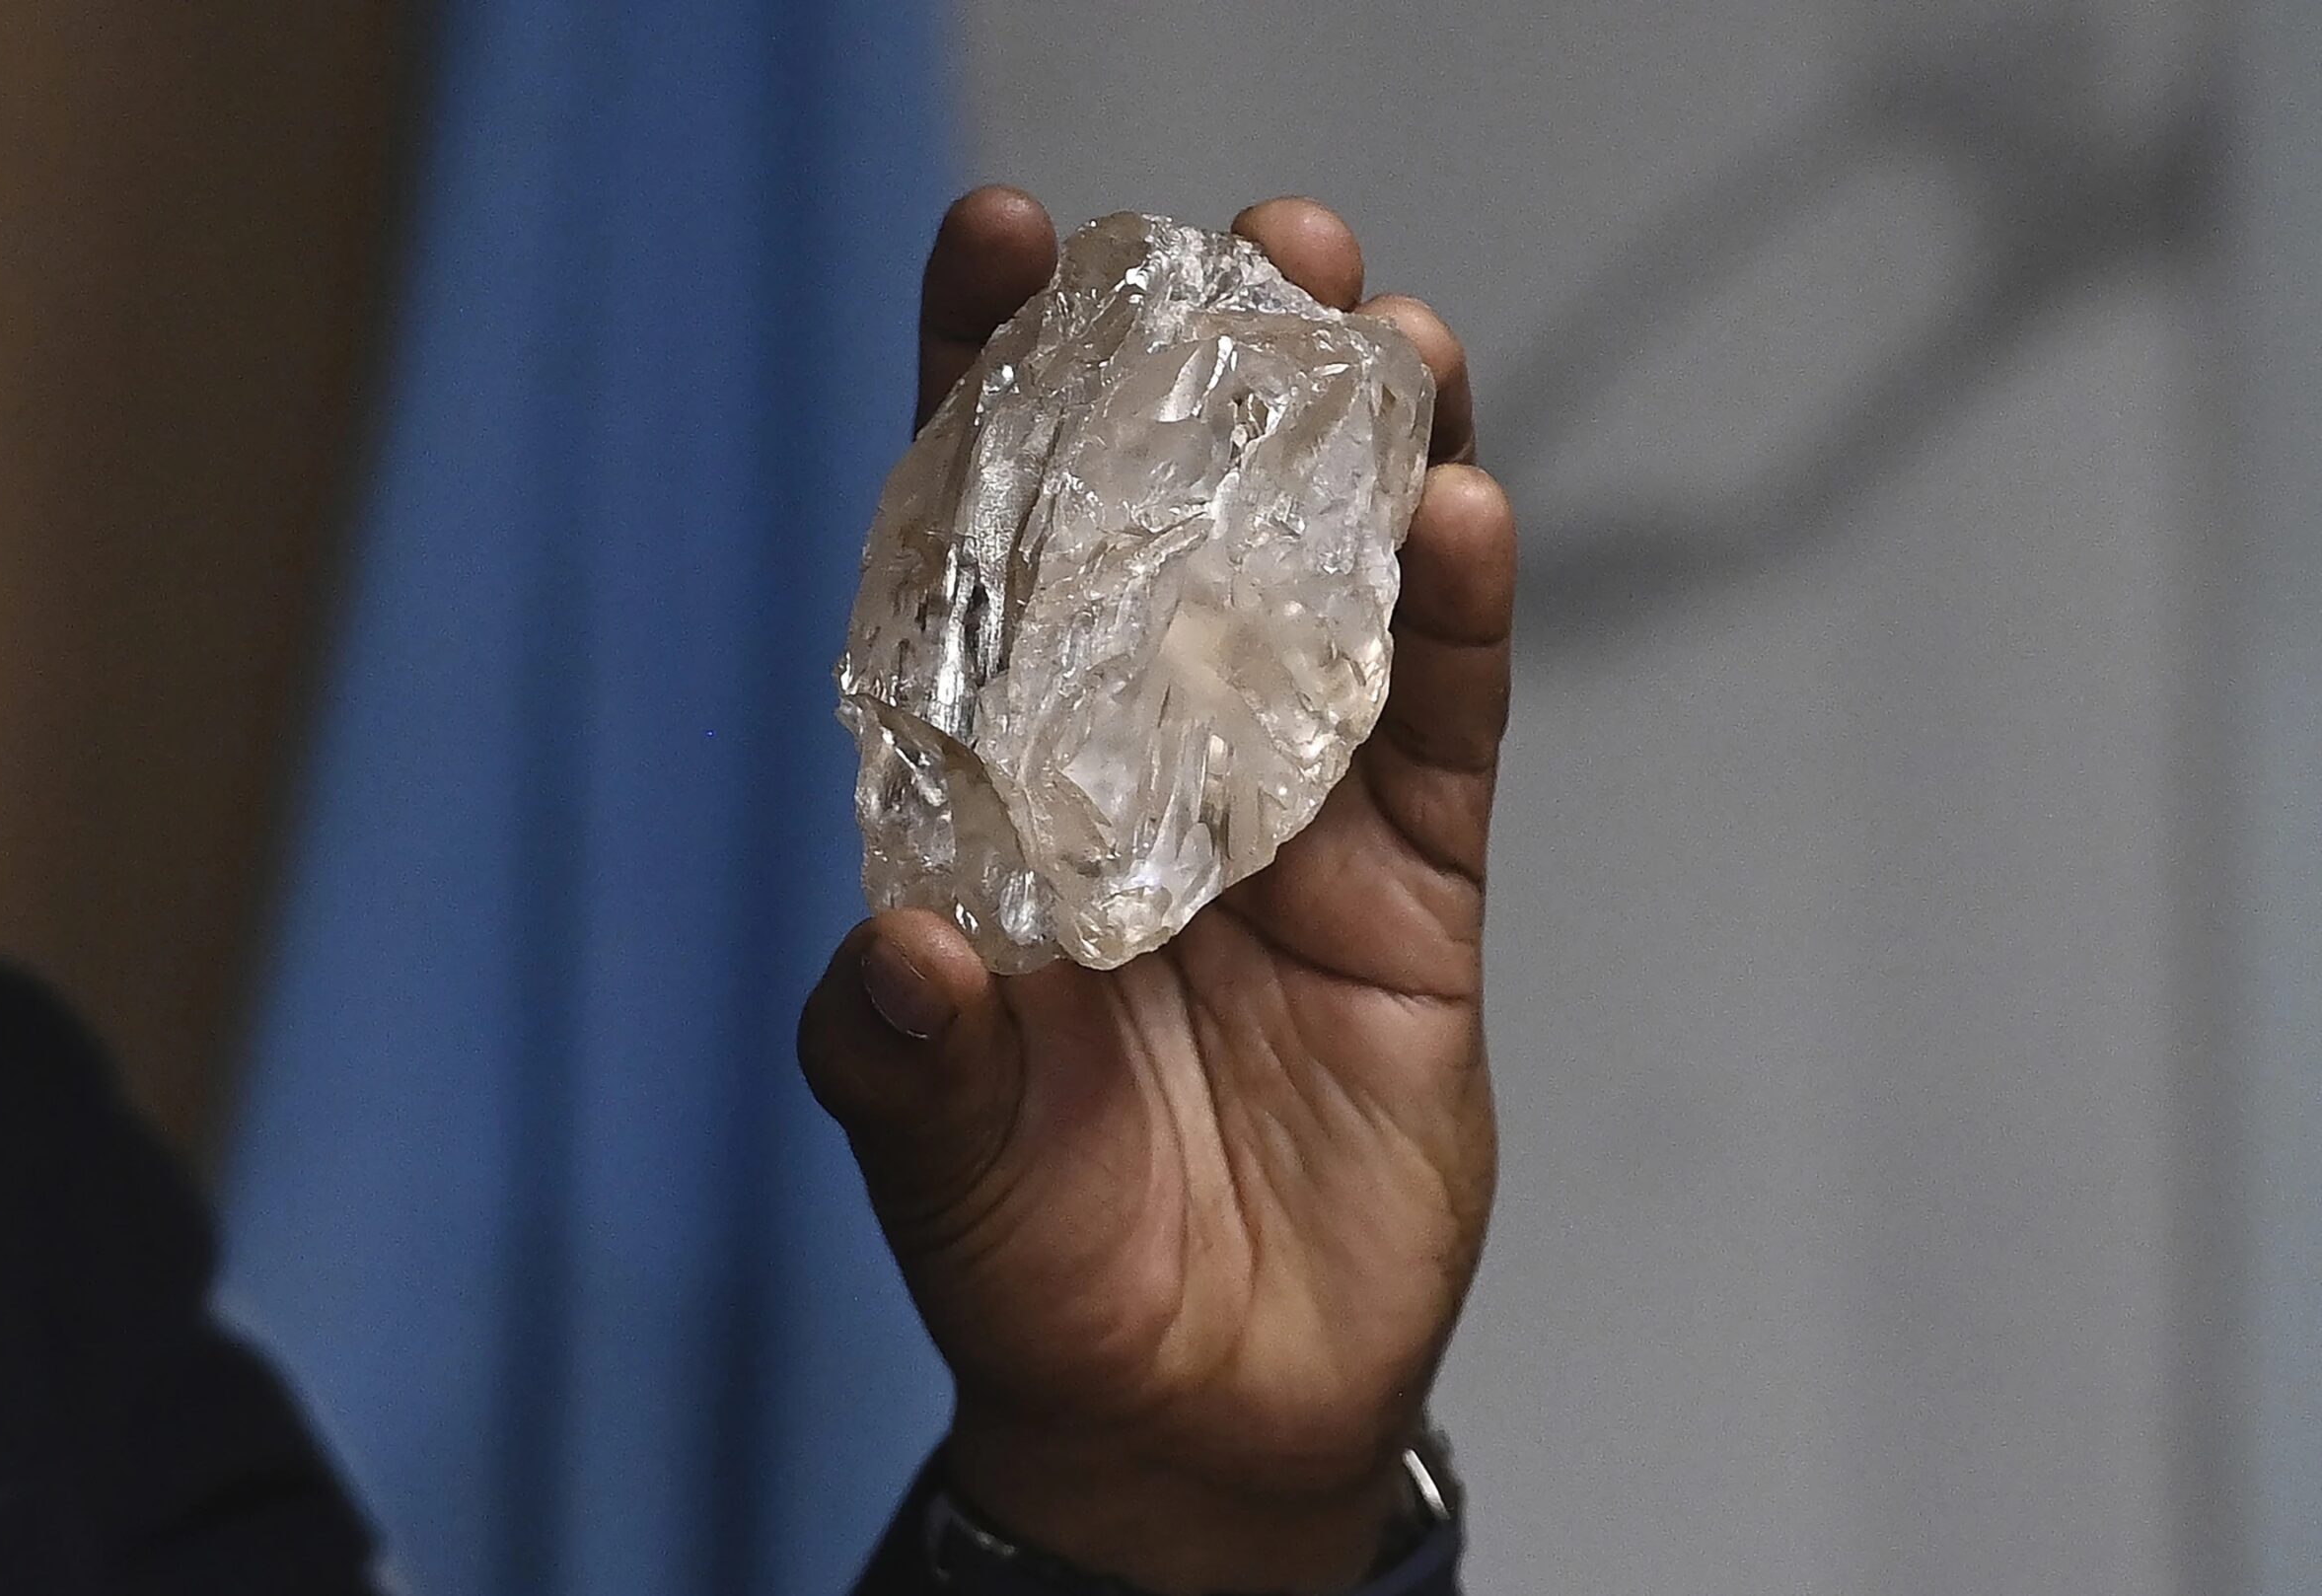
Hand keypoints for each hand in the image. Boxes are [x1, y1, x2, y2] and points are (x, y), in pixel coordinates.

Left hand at [801, 187, 1510, 1595]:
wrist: (1204, 1412)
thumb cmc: (1040, 1270)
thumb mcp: (944, 1166)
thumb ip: (908, 1063)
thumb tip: (900, 957)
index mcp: (997, 796)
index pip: (981, 557)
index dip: (987, 393)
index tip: (1001, 241)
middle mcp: (1138, 771)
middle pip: (1171, 530)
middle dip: (1203, 379)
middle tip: (1255, 246)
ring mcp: (1286, 817)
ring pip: (1328, 595)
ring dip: (1359, 460)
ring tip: (1383, 330)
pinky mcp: (1412, 887)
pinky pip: (1438, 726)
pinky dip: (1451, 623)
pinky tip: (1462, 514)